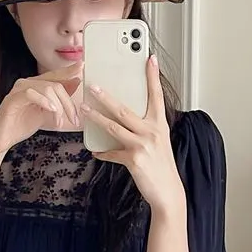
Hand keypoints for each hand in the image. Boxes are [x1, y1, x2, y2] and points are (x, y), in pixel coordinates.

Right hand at [0, 62, 82, 157]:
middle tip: (74, 119)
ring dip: (58, 107)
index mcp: (35, 86)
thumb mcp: (46, 113)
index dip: (68, 70)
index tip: (82, 66)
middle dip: (68, 103)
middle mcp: (26, 84)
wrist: (1, 139)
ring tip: (59, 123)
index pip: (55, 76)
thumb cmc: (20, 126)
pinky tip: (51, 110)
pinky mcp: (12, 100)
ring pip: (47, 89)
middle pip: (55, 85)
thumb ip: (58, 100)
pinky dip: (44, 101)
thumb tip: (75, 83)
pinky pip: (31, 94)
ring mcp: (18, 90)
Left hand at [80, 55, 183, 211]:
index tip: (149, 59)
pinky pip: (112, 153)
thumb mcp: (159, 142)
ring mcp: (142, 145)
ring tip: (84, 110)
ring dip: (96, 117)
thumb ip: (146, 128)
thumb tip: (127, 118)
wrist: (168, 192)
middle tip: (92, 85)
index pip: (156, 96)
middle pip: (124, 109)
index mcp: (160, 125)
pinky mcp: (133, 160)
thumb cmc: (162, 166)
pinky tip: (96, 151)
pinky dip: (103, 152)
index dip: (153, 76)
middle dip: (106, 96)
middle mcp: (152, 132)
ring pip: (113, 126)